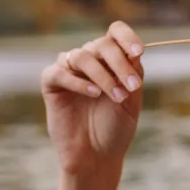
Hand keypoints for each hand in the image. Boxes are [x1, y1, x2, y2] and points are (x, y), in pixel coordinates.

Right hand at [41, 21, 144, 177]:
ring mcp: (69, 71)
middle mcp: (90, 60)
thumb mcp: (131, 99)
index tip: (139, 52)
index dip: (127, 37)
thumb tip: (135, 50)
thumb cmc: (115, 128)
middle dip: (120, 63)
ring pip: (82, 56)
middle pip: (102, 44)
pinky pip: (59, 73)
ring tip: (117, 96)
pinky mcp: (51, 84)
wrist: (97, 156)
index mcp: (111, 60)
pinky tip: (93, 94)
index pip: (116, 33)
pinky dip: (77, 81)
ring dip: (103, 75)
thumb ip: (133, 74)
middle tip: (133, 86)